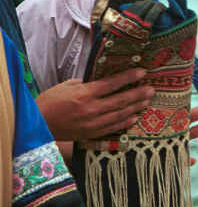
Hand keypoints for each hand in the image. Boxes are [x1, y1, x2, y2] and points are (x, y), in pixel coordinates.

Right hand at [36, 68, 153, 139]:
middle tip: (151, 88)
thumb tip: (105, 79)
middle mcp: (90, 109)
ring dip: (135, 107)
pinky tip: (134, 117)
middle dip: (138, 94)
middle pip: (120, 100)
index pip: (112, 83)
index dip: (129, 77)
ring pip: (120, 115)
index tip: (142, 72)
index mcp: (84, 94)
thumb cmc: (50, 101)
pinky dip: (125, 123)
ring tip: (147, 101)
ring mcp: (92, 124)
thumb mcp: (68, 85)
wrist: (37, 124)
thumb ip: (88, 82)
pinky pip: (112, 128)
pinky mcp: (90, 134)